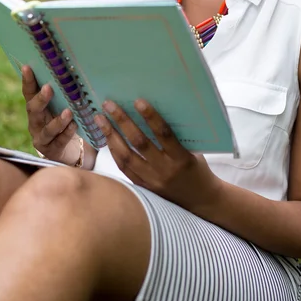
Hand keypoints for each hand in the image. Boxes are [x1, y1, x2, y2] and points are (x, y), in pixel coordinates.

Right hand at [22, 66, 82, 165]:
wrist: (70, 149)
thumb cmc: (65, 121)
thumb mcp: (62, 106)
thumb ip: (63, 93)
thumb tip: (72, 69)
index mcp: (36, 109)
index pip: (29, 93)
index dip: (28, 81)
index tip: (28, 67)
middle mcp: (36, 123)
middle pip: (34, 110)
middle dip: (41, 99)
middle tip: (49, 88)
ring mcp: (42, 138)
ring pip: (47, 130)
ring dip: (58, 121)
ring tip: (68, 112)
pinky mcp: (52, 150)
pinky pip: (59, 142)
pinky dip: (67, 134)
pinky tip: (75, 126)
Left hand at [94, 99, 221, 211]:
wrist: (200, 200)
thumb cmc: (197, 168)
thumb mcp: (193, 150)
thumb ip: (176, 136)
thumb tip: (155, 112)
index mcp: (182, 158)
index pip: (164, 134)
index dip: (151, 117)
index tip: (138, 101)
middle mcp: (165, 170)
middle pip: (139, 143)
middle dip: (122, 122)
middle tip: (109, 104)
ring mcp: (152, 181)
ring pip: (127, 156)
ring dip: (111, 136)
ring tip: (100, 119)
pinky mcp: (144, 188)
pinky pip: (125, 168)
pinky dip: (115, 152)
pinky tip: (107, 139)